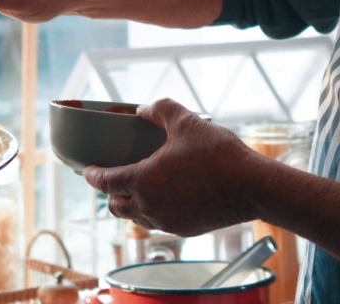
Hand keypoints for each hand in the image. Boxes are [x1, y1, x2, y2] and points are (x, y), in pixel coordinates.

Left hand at [84, 98, 260, 237]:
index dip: (92, 175)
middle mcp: (149, 207)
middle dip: (109, 194)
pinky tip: (165, 197)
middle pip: (115, 206)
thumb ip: (159, 110)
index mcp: (143, 181)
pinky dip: (152, 211)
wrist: (252, 188)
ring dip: (130, 204)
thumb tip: (143, 110)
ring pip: (136, 218)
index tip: (87, 170)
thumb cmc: (219, 155)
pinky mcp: (184, 230)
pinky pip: (158, 223)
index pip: (105, 182)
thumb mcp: (186, 121)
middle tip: (111, 179)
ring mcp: (166, 222)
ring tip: (137, 188)